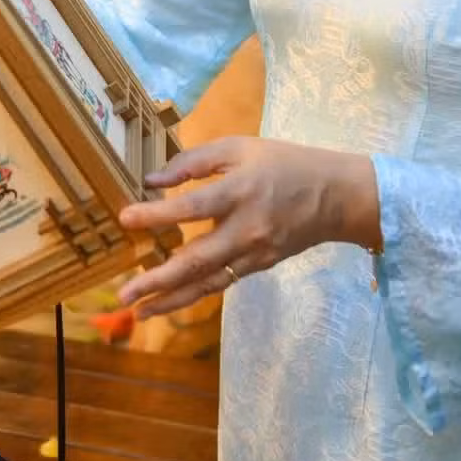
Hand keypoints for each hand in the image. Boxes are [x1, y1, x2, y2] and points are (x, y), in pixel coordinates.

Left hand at [115, 136, 380, 319]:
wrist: (336, 196)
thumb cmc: (282, 164)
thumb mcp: (238, 147)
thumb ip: (193, 161)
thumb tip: (152, 181)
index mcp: (239, 192)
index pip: (191, 208)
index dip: (157, 215)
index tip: (125, 219)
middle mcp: (245, 229)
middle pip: (196, 260)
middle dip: (158, 280)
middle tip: (124, 295)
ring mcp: (254, 253)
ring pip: (208, 282)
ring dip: (171, 300)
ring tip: (139, 312)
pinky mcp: (259, 266)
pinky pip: (222, 283)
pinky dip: (194, 295)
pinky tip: (169, 303)